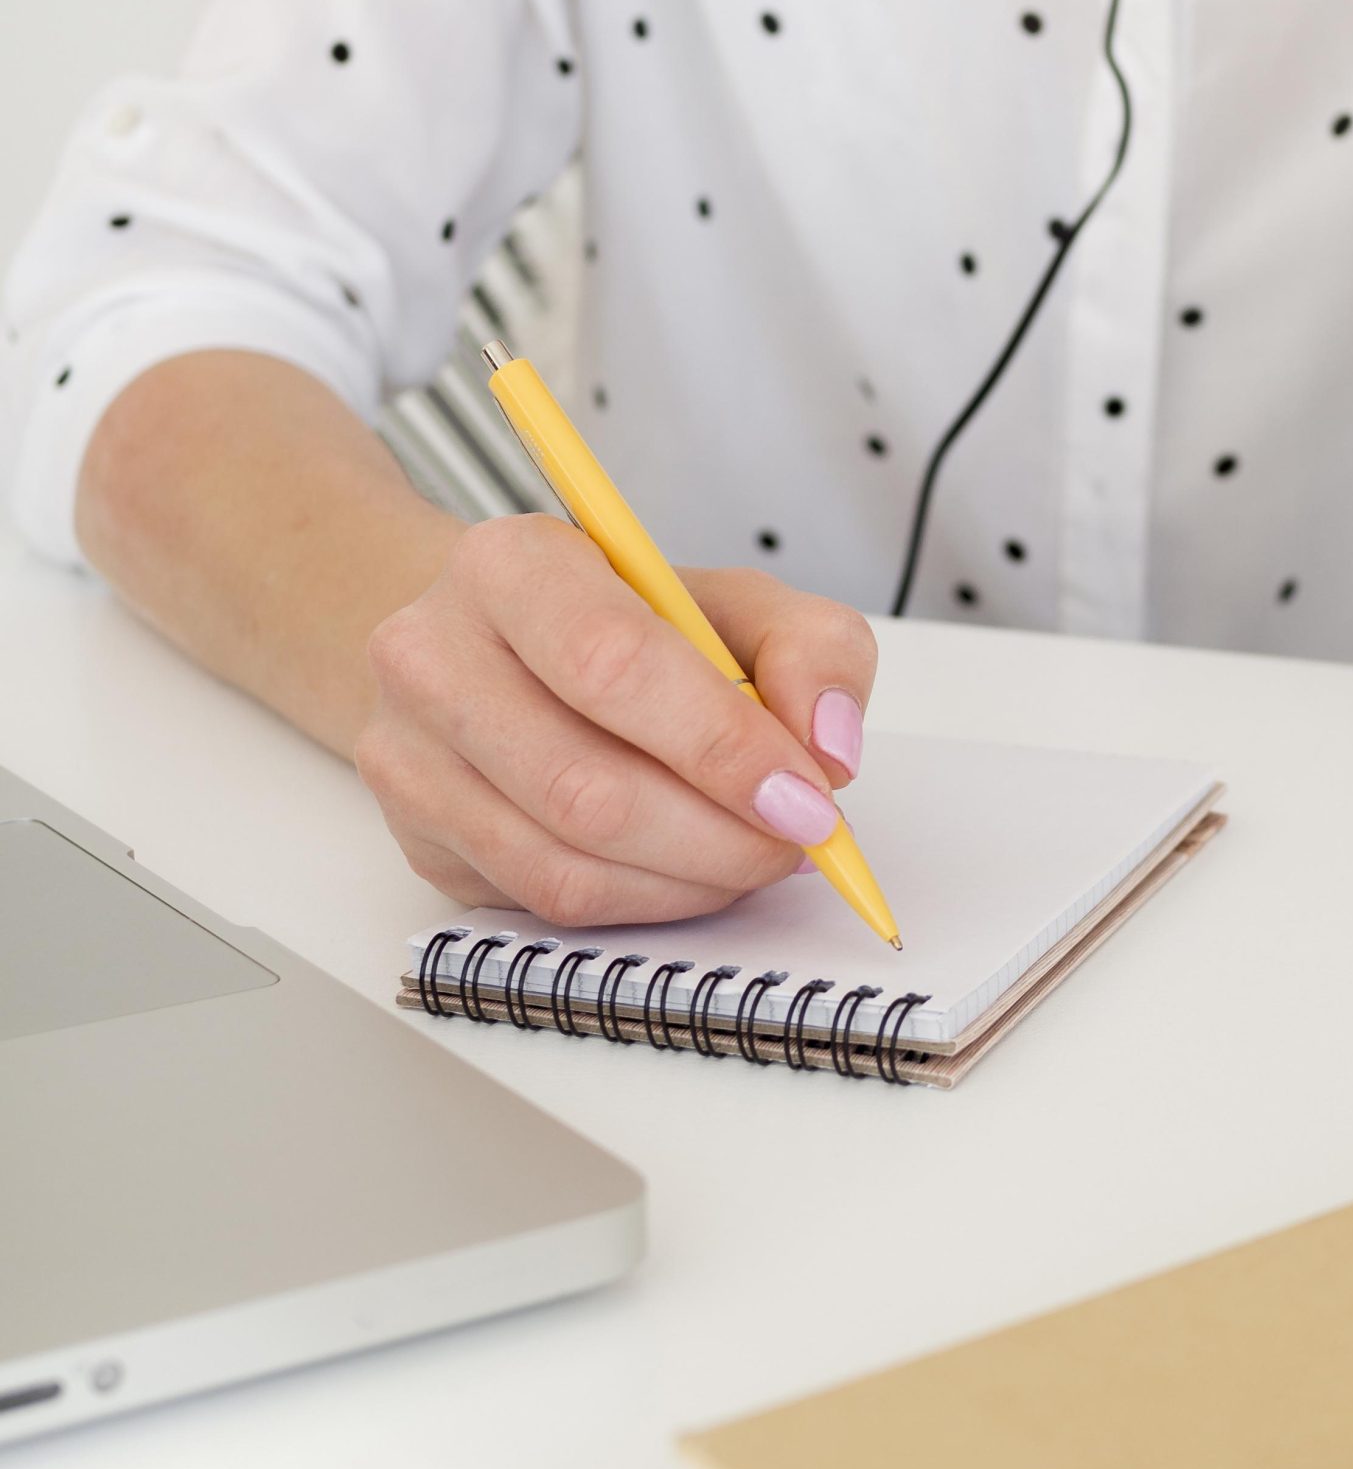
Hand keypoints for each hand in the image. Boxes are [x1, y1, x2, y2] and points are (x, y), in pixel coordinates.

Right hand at [356, 515, 876, 925]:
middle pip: (586, 787)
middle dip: (720, 835)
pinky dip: (643, 902)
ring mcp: (408, 757)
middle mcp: (432, 656)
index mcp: (509, 565)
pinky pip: (543, 902)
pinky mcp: (417, 838)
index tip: (806, 795)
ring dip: (689, 880)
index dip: (720, 745)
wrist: (497, 645)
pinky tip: (689, 869)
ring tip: (754, 854)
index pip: (611, 664)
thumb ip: (810, 649)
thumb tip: (829, 747)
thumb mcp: (735, 601)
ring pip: (563, 863)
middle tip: (799, 839)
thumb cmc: (624, 621)